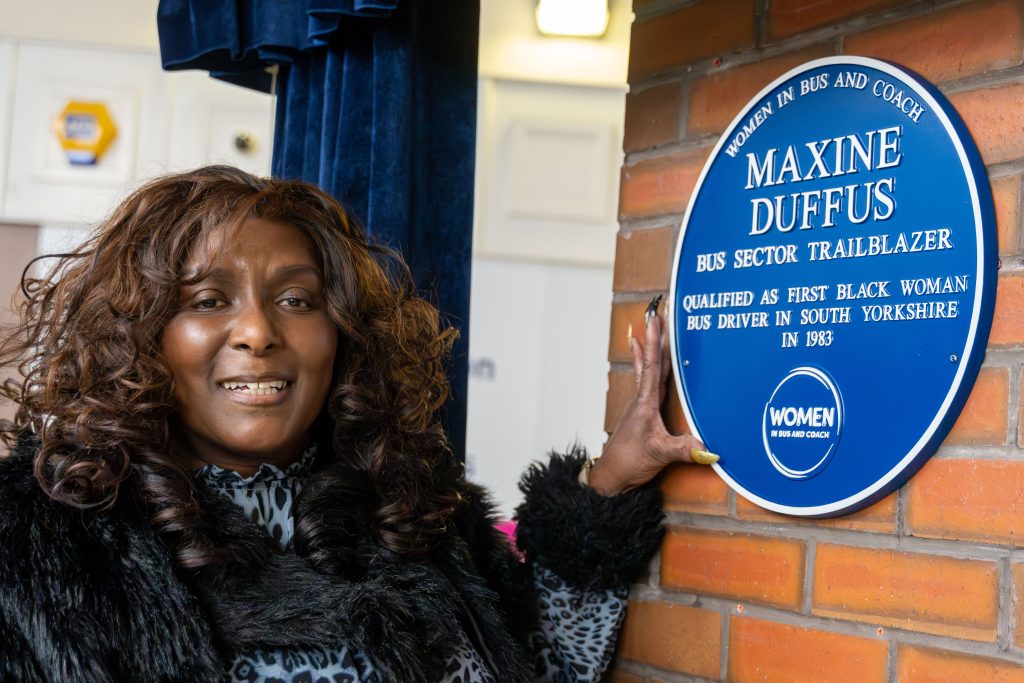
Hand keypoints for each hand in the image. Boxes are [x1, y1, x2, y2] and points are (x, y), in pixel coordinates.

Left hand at [587, 306, 714, 495]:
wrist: (612, 476)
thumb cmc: (629, 462)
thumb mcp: (659, 453)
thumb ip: (683, 449)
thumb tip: (709, 449)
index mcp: (645, 403)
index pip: (652, 366)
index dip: (654, 342)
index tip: (655, 320)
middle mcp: (642, 399)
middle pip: (651, 361)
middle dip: (656, 337)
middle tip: (658, 312)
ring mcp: (642, 406)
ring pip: (649, 369)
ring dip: (652, 348)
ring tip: (652, 325)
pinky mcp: (644, 414)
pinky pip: (649, 382)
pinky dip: (647, 365)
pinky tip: (643, 358)